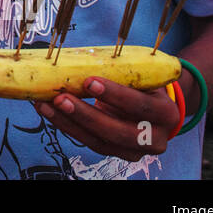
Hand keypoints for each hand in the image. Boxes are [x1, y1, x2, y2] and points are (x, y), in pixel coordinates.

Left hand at [34, 77, 179, 160]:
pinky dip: (68, 126)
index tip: (89, 81)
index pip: (141, 106)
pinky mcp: (116, 154)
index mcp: (166, 113)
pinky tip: (50, 112)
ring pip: (100, 142)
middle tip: (60, 98)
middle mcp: (155, 138)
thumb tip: (79, 59)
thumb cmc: (144, 86)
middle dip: (87, 115)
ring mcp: (136, 151)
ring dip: (69, 123)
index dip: (115, 95)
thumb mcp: (142, 78)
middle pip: (119, 132)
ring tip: (45, 105)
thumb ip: (121, 73)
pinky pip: (90, 142)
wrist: (154, 109)